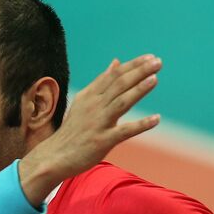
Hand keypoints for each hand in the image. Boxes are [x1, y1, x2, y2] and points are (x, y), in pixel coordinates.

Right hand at [19, 54, 162, 200]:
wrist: (55, 156)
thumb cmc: (73, 130)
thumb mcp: (84, 101)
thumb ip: (101, 82)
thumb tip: (116, 62)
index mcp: (90, 95)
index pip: (114, 75)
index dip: (133, 65)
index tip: (150, 57)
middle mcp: (94, 106)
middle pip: (119, 84)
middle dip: (139, 72)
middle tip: (158, 62)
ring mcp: (98, 123)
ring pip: (121, 102)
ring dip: (138, 90)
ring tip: (154, 79)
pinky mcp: (102, 141)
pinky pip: (124, 131)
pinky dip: (140, 125)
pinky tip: (156, 119)